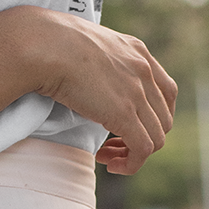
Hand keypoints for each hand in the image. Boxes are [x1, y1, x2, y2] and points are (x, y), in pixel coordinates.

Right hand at [21, 11, 176, 174]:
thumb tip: (85, 80)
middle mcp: (144, 70)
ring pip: (156, 138)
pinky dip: (130, 164)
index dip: (150, 117)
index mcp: (137, 51)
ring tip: (109, 158)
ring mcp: (138, 92)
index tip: (125, 126)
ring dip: (134, 155)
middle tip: (112, 146)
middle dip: (142, 138)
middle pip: (163, 119)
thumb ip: (97, 63)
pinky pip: (142, 150)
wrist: (43, 46)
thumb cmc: (49, 44)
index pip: (165, 92)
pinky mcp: (124, 113)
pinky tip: (110, 165)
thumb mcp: (86, 46)